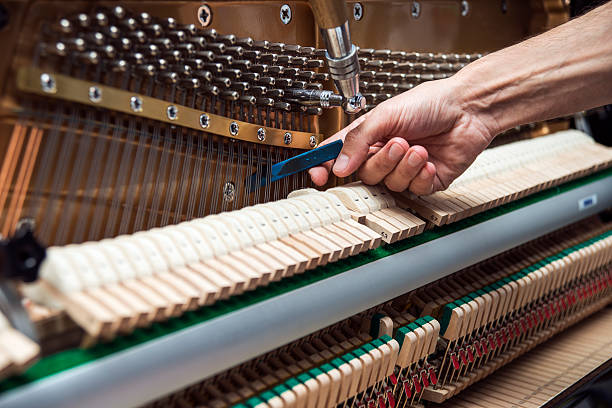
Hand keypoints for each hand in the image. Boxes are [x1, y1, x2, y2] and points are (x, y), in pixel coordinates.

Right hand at [309, 77, 494, 194]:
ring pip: (390, 184)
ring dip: (404, 166)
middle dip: (382, 161)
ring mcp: (404, 170)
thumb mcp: (386, 114)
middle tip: (399, 142)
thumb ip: (358, 140)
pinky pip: (414, 189)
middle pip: (365, 175)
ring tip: (419, 148)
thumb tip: (337, 166)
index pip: (338, 156)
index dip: (324, 167)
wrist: (468, 109)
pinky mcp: (425, 182)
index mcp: (369, 137)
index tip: (318, 176)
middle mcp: (384, 155)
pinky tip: (430, 160)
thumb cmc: (429, 103)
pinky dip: (421, 175)